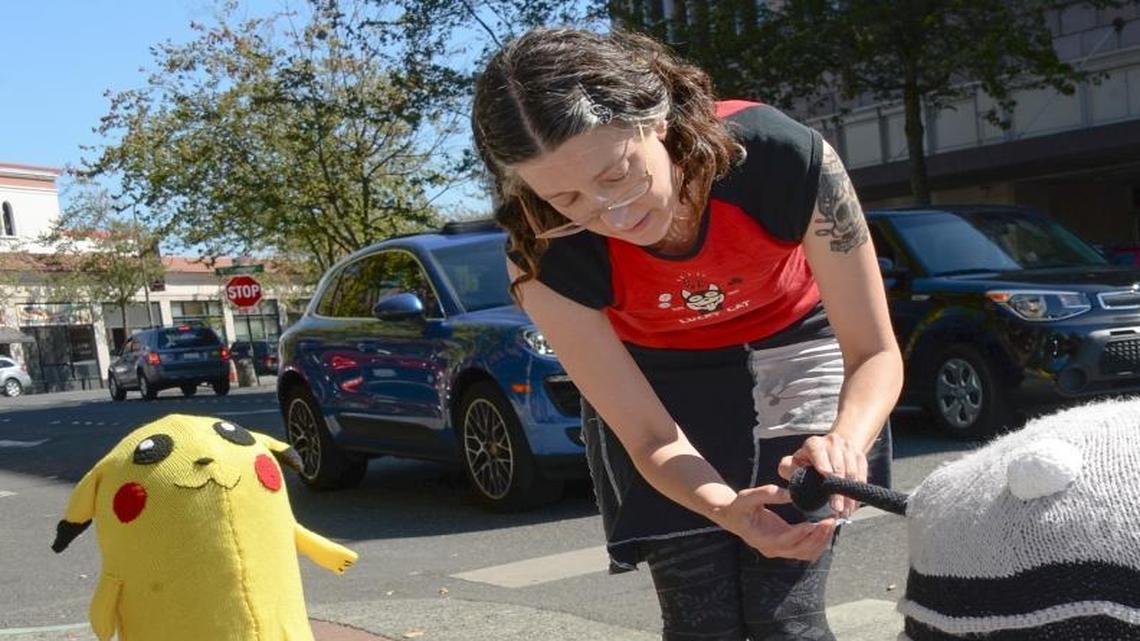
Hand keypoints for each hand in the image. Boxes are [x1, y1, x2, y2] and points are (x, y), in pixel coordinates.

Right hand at [718, 485, 836, 560]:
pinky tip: (825, 529)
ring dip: (821, 541)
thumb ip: (768, 494)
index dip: (800, 533)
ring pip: (806, 553)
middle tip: (830, 519)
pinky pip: (806, 551)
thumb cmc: (739, 506)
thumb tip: (791, 493)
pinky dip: (818, 543)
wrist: (733, 516)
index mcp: (760, 538)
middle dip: (817, 536)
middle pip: (799, 550)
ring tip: (831, 523)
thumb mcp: (748, 496)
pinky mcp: (786, 548)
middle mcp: (771, 549)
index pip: (784, 540)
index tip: (814, 523)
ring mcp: (780, 551)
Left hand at [778, 433, 867, 517]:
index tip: (827, 481)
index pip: (818, 453)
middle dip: (837, 490)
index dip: (824, 467)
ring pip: (852, 472)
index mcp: (814, 444)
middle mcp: (832, 442)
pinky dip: (858, 490)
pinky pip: (862, 474)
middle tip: (837, 508)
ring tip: (845, 511)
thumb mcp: (792, 464)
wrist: (828, 450)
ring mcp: (848, 448)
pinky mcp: (860, 456)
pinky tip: (853, 504)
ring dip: (849, 494)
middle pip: (838, 467)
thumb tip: (792, 477)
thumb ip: (788, 470)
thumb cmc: (806, 462)